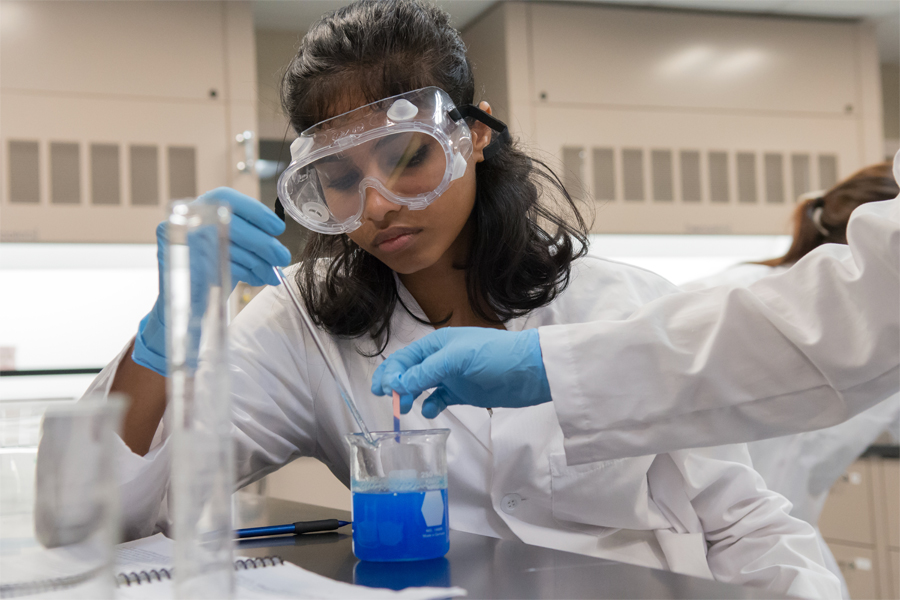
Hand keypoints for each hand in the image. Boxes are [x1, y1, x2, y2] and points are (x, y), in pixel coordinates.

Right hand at [132, 188, 289, 375]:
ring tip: (271, 273)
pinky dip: (244, 273)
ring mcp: (179, 239)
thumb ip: (249, 236)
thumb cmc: (215, 268)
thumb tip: (276, 243)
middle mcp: (185, 219)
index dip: (256, 212)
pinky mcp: (181, 263)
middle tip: (282, 257)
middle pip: (232, 225)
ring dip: (257, 262)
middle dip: (263, 243)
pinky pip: (220, 266)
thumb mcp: (233, 245)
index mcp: (199, 207)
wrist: (187, 301)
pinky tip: (256, 278)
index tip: (277, 228)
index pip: (228, 199)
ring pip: (229, 247)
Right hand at [371, 327, 551, 417]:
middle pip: (409, 371)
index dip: (390, 372)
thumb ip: (427, 372)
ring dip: (410, 395)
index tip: (383, 390)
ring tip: (405, 408)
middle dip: (395, 385)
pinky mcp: (464, 392)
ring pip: (422, 385)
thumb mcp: (457, 359)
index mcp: (438, 343)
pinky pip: (440, 398)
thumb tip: (398, 385)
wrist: (531, 370)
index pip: (405, 357)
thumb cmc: (495, 355)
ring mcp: (452, 375)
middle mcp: (442, 358)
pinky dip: (431, 405)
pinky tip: (430, 411)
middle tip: (388, 401)